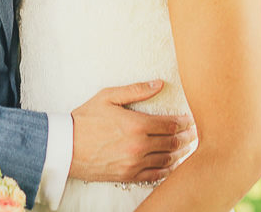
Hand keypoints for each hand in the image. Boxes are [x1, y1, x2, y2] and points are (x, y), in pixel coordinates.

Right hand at [70, 80, 196, 182]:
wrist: (66, 146)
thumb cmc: (86, 119)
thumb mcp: (108, 97)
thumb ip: (136, 90)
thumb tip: (158, 83)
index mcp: (136, 124)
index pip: (169, 124)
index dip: (184, 122)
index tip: (190, 120)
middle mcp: (139, 146)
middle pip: (172, 142)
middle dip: (186, 137)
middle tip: (194, 133)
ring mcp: (135, 163)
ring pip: (167, 159)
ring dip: (180, 153)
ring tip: (186, 147)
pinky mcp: (128, 175)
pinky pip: (156, 174)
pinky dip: (167, 169)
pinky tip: (172, 164)